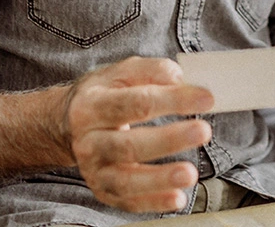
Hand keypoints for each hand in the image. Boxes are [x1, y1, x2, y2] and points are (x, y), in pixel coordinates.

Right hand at [64, 57, 214, 212]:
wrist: (67, 124)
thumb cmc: (105, 95)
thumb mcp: (121, 73)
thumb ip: (151, 71)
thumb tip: (179, 78)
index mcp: (92, 106)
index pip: (135, 102)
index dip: (172, 100)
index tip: (207, 99)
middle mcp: (89, 140)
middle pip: (129, 144)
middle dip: (169, 139)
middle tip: (203, 131)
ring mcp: (94, 169)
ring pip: (125, 180)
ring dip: (160, 179)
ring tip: (190, 173)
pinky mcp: (103, 190)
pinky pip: (128, 201)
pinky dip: (153, 202)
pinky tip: (178, 198)